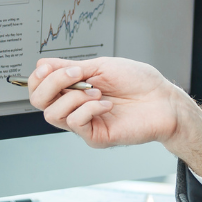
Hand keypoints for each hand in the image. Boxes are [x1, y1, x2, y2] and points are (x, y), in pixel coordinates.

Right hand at [27, 56, 201, 176]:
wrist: (162, 100)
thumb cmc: (138, 82)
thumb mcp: (100, 66)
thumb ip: (69, 68)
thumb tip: (43, 65)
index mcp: (73, 89)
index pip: (39, 88)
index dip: (38, 78)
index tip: (49, 67)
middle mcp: (74, 107)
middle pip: (38, 102)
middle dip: (51, 84)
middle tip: (75, 75)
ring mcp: (84, 123)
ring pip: (52, 114)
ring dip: (73, 96)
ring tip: (97, 91)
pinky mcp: (95, 136)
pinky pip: (75, 123)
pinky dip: (89, 108)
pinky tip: (106, 104)